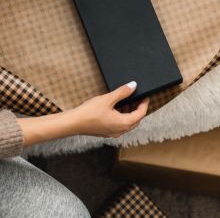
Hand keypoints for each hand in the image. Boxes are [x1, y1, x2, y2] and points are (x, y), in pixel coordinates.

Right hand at [18, 82, 148, 145]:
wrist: (73, 123)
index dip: (144, 104)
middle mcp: (120, 131)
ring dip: (129, 114)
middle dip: (138, 110)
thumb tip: (133, 86)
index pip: (141, 114)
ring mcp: (113, 133)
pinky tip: (114, 109)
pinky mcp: (106, 132)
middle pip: (136, 121)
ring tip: (125, 102)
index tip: (145, 96)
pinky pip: (119, 126)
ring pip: (127, 124)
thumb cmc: (89, 112)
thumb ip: (122, 92)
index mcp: (124, 123)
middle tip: (137, 98)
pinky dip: (121, 118)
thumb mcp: (107, 99)